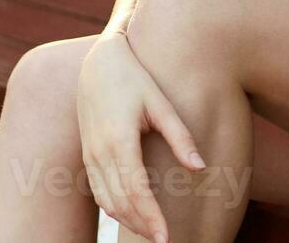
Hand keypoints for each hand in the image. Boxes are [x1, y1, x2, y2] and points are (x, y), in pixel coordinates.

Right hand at [76, 33, 204, 242]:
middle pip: (121, 203)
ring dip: (128, 221)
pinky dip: (115, 208)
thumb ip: (180, 137)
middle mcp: (100, 152)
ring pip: (107, 201)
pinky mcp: (88, 155)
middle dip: (142, 226)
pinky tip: (133, 214)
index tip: (167, 237)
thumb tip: (200, 168)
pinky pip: (99, 192)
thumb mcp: (160, 103)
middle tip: (164, 242)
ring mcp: (90, 155)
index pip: (136, 191)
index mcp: (119, 140)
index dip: (152, 218)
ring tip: (152, 232)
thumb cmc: (135, 79)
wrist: (99, 63)